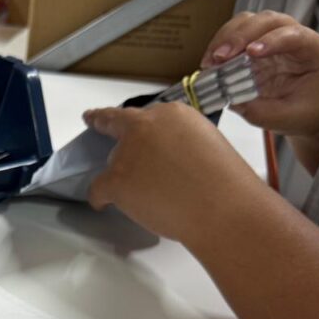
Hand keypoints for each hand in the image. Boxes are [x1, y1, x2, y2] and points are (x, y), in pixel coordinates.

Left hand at [82, 103, 268, 244]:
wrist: (221, 205)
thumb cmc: (224, 181)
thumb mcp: (205, 143)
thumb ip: (178, 141)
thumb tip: (164, 156)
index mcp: (172, 113)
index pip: (138, 114)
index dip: (114, 118)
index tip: (94, 117)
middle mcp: (145, 126)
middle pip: (122, 134)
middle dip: (122, 148)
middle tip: (125, 164)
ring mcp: (127, 152)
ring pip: (113, 165)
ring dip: (123, 178)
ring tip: (147, 198)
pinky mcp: (116, 179)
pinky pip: (97, 189)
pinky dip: (100, 198)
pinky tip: (104, 204)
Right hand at [201, 11, 318, 138]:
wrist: (310, 112)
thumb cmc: (307, 111)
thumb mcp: (286, 117)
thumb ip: (260, 111)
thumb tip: (231, 100)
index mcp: (313, 50)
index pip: (294, 35)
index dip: (271, 40)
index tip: (251, 53)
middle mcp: (293, 36)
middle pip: (266, 21)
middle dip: (240, 35)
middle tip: (220, 56)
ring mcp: (272, 38)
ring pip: (248, 22)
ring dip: (226, 37)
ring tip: (211, 60)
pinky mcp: (255, 45)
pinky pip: (235, 35)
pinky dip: (220, 45)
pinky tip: (210, 62)